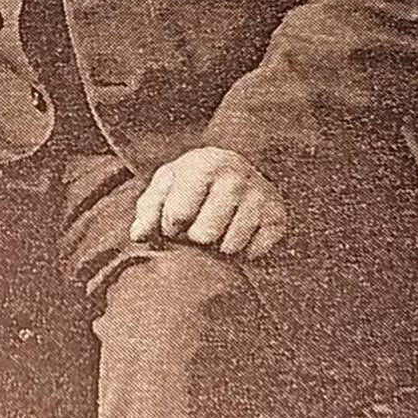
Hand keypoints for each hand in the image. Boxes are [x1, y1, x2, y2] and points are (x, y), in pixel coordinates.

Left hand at [128, 146, 287, 259]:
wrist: (235, 168)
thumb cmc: (191, 182)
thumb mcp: (165, 186)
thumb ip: (147, 210)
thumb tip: (139, 236)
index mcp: (204, 164)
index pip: (177, 216)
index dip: (170, 227)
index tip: (174, 222)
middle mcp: (236, 177)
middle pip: (204, 235)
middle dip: (195, 237)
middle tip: (198, 226)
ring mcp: (261, 196)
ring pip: (229, 247)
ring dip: (218, 245)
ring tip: (218, 228)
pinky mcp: (278, 216)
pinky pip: (253, 253)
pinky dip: (242, 250)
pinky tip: (238, 233)